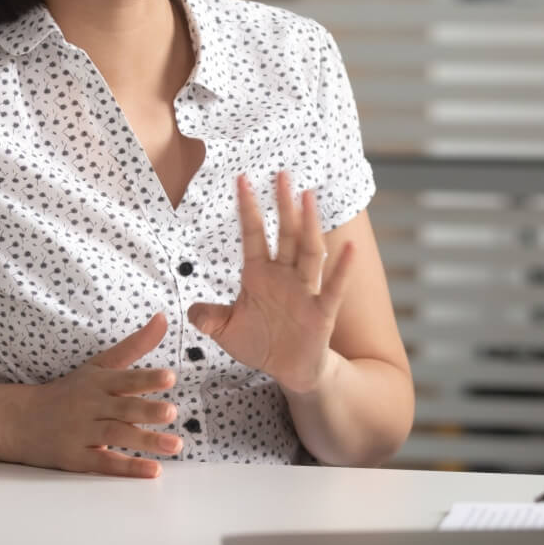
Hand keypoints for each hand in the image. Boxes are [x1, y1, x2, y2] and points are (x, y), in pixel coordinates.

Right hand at [7, 313, 182, 478]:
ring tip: (175, 446)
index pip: (125, 378)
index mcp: (98, 382)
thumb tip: (164, 318)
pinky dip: (128, 468)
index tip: (169, 377)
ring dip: (146, 442)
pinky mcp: (76, 457)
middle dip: (146, 410)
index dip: (146, 378)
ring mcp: (82, 432)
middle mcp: (91, 405)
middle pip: (122, 408)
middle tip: (172, 412)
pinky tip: (153, 470)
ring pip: (116, 435)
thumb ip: (134, 345)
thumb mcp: (99, 365)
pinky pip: (104, 463)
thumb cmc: (68, 391)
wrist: (19, 420)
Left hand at [187, 172, 355, 393]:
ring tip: (308, 196)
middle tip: (282, 174)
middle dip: (282, 205)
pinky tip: (351, 248)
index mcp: (259, 274)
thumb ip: (210, 318)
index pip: (253, 235)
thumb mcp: (227, 331)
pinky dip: (342, 269)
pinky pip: (332, 287)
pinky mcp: (321, 312)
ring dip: (308, 225)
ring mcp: (304, 291)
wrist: (289, 370)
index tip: (242, 179)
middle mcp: (284, 275)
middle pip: (284, 234)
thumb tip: (191, 312)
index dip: (248, 209)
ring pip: (308, 252)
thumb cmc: (261, 343)